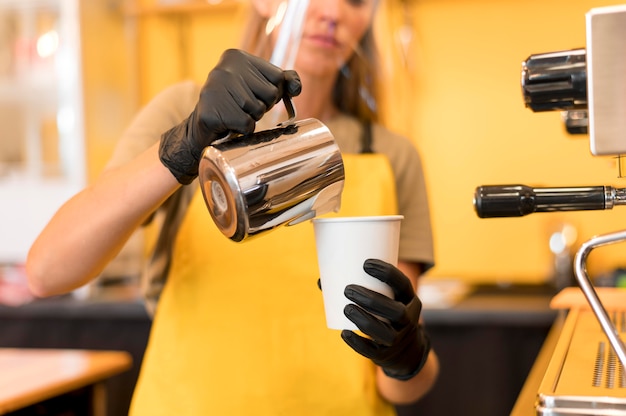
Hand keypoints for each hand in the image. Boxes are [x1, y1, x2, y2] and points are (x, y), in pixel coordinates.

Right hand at [159, 49, 301, 183]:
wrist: (203, 126)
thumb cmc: (236, 104)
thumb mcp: (259, 86)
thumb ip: (282, 81)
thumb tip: (296, 87)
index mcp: (237, 56)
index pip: (278, 78)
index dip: (272, 93)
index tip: (254, 94)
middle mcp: (224, 68)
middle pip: (270, 94)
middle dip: (262, 106)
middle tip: (242, 107)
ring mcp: (215, 88)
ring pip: (258, 110)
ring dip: (251, 119)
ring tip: (234, 114)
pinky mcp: (211, 111)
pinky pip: (246, 124)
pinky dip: (242, 130)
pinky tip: (229, 124)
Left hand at [341, 259, 430, 380]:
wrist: (403, 349)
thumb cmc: (385, 313)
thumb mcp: (384, 299)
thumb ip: (360, 287)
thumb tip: (322, 281)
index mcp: (409, 299)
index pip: (403, 284)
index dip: (386, 273)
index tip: (365, 264)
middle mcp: (409, 320)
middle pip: (396, 311)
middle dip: (371, 300)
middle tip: (348, 290)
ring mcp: (399, 339)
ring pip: (386, 333)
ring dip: (364, 320)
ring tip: (346, 309)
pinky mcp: (387, 355)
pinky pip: (374, 352)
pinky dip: (358, 343)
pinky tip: (345, 333)